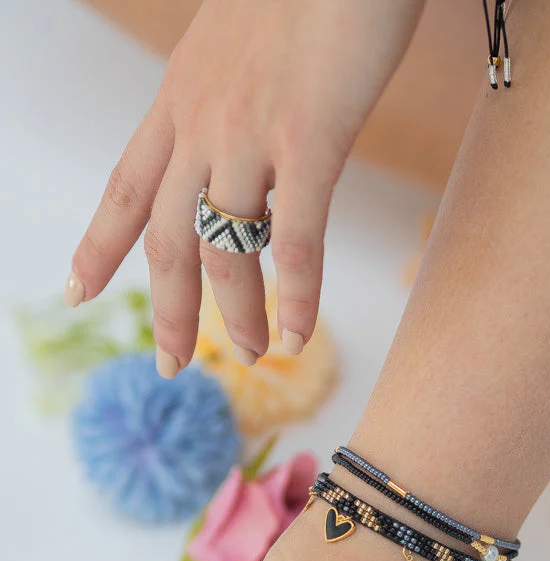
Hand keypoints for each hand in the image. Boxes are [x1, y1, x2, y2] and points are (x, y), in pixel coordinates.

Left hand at [66, 0, 423, 374]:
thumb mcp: (241, 44)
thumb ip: (229, 96)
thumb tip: (242, 143)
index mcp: (181, 98)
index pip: (124, 187)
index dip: (98, 247)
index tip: (77, 289)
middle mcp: (201, 123)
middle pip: (166, 239)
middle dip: (169, 311)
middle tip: (173, 364)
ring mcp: (250, 134)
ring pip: (225, 250)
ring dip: (238, 316)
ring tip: (260, 357)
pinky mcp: (309, 141)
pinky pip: (295, 241)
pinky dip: (298, 298)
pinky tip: (301, 335)